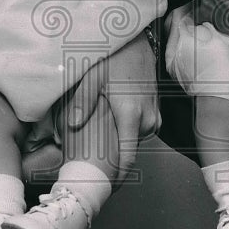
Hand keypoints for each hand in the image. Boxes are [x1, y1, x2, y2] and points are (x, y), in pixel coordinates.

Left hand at [66, 34, 159, 179]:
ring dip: (119, 141)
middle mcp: (147, 118)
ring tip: (98, 139)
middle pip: (129, 150)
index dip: (116, 177)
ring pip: (134, 138)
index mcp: (131, 114)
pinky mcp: (155, 108)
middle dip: (112, 157)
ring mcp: (154, 113)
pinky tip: (111, 121)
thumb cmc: (113, 56)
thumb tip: (73, 126)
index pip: (128, 159)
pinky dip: (127, 129)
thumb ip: (83, 102)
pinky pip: (140, 127)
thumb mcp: (92, 77)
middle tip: (90, 162)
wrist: (136, 40)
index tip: (103, 188)